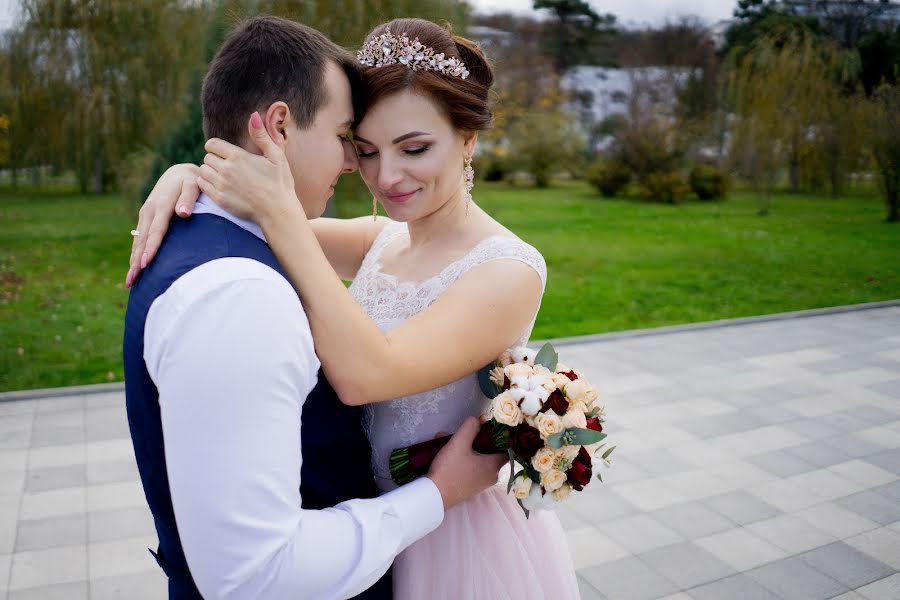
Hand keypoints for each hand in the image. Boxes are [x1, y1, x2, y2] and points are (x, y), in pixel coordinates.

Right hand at [126, 164, 199, 287]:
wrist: (178, 173)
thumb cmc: (191, 180)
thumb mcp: (194, 184)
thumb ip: (189, 198)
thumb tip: (184, 213)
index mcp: (161, 204)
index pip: (156, 230)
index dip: (151, 247)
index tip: (145, 263)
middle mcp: (149, 210)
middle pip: (142, 240)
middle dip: (136, 261)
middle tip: (132, 281)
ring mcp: (145, 215)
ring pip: (138, 241)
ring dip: (132, 261)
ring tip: (129, 282)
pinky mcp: (145, 218)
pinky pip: (139, 239)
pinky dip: (135, 254)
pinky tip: (134, 268)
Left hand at [198, 112, 303, 228]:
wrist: (278, 212)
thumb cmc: (280, 183)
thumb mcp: (276, 156)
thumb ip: (261, 135)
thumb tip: (254, 115)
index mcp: (238, 156)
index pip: (212, 144)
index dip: (217, 147)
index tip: (226, 153)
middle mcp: (226, 169)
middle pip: (207, 157)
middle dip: (215, 160)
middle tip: (228, 167)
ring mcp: (221, 185)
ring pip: (203, 171)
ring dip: (210, 172)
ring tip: (223, 177)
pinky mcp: (219, 199)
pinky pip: (202, 185)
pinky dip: (207, 184)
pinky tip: (220, 186)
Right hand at [426, 417, 506, 509]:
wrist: (434, 496)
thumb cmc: (450, 469)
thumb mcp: (459, 443)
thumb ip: (470, 427)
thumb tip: (479, 419)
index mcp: (494, 466)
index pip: (505, 448)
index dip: (498, 436)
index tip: (487, 427)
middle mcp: (490, 476)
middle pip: (488, 452)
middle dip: (474, 439)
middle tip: (462, 431)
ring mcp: (479, 484)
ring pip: (475, 459)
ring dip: (463, 447)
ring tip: (446, 438)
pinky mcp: (467, 488)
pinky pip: (468, 468)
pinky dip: (460, 458)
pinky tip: (444, 451)